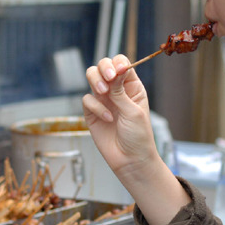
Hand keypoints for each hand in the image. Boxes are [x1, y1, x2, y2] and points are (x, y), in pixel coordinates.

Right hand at [83, 55, 190, 224]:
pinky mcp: (91, 112)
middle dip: (103, 68)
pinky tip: (107, 119)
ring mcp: (103, 100)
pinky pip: (87, 100)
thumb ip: (121, 91)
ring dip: (95, 81)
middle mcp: (117, 90)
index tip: (118, 72)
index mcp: (132, 86)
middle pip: (103, 66)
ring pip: (92, 77)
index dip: (118, 64)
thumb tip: (115, 69)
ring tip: (103, 92)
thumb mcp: (133, 111)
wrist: (130, 160)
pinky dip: (95, 107)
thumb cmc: (138, 136)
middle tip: (108, 79)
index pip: (122, 63)